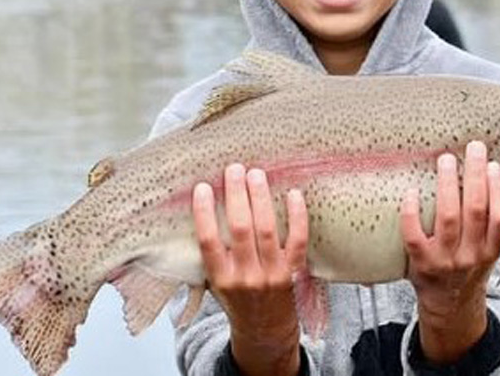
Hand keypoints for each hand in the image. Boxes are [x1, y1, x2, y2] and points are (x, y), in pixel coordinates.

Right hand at [193, 164, 307, 375]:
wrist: (265, 331)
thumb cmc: (237, 300)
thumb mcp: (214, 282)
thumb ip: (211, 254)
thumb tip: (201, 208)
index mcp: (221, 279)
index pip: (208, 241)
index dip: (204, 213)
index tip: (202, 187)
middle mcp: (246, 277)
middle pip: (240, 229)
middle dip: (237, 195)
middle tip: (234, 169)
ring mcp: (272, 273)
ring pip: (267, 230)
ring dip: (261, 198)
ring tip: (256, 174)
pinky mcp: (294, 271)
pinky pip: (298, 240)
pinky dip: (298, 216)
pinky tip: (294, 193)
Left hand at [401, 141, 499, 363]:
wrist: (449, 305)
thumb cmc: (470, 266)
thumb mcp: (490, 250)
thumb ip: (494, 223)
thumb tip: (497, 174)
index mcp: (492, 251)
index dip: (498, 190)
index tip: (493, 165)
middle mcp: (471, 255)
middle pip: (476, 211)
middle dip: (476, 176)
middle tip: (474, 148)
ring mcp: (445, 259)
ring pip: (448, 217)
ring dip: (448, 185)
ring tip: (446, 160)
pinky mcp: (420, 262)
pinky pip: (413, 234)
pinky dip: (411, 212)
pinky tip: (412, 192)